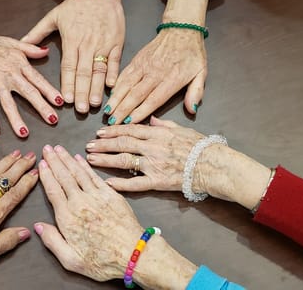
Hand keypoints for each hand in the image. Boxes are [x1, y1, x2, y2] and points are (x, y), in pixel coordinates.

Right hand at [0, 27, 62, 137]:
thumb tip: (46, 51)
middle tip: (53, 120)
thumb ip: (30, 48)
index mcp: (19, 63)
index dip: (50, 91)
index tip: (61, 102)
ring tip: (25, 133)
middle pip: (29, 93)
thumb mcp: (11, 41)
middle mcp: (10, 74)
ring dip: (17, 119)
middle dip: (42, 107)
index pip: (38, 79)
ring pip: (9, 103)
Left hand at [22, 0, 124, 112]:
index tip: (67, 99)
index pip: (69, 66)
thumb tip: (21, 44)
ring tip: (97, 103)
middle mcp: (88, 44)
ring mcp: (104, 43)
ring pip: (100, 69)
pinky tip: (112, 86)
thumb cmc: (75, 5)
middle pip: (84, 72)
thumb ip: (37, 33)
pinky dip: (114, 73)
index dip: (68, 83)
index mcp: (72, 39)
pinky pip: (116, 60)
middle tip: (82, 109)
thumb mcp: (53, 17)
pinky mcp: (117, 41)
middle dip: (83, 92)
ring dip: (98, 88)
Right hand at [35, 144, 196, 288]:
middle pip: (63, 177)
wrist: (133, 254)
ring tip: (59, 148)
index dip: (46, 175)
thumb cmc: (103, 261)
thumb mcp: (71, 260)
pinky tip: (80, 158)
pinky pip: (94, 176)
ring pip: (78, 173)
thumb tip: (38, 226)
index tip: (41, 164)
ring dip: (68, 159)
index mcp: (67, 218)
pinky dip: (85, 166)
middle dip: (54, 161)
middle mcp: (80, 203)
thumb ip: (52, 241)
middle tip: (47, 148)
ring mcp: (96, 197)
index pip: (53, 190)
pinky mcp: (111, 194)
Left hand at [85, 117, 204, 190]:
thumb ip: (164, 125)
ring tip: (90, 159)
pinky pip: (135, 183)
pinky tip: (107, 182)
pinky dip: (120, 183)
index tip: (99, 131)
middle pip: (122, 143)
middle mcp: (153, 147)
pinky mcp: (158, 181)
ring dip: (105, 159)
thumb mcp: (183, 130)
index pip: (129, 129)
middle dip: (103, 143)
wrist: (215, 166)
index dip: (112, 130)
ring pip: (124, 160)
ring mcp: (154, 164)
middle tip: (88, 145)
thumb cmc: (202, 147)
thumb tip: (152, 119)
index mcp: (158, 133)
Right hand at [105, 29, 205, 125]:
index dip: (140, 112)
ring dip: (116, 99)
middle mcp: (155, 73)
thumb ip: (196, 92)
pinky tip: (111, 95)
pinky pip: (124, 74)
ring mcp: (144, 65)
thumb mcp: (202, 73)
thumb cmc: (192, 53)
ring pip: (126, 84)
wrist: (181, 29)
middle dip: (122, 110)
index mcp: (172, 79)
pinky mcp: (137, 59)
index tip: (129, 123)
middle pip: (135, 94)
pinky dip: (116, 85)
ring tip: (107, 111)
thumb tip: (193, 109)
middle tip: (113, 122)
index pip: (153, 99)